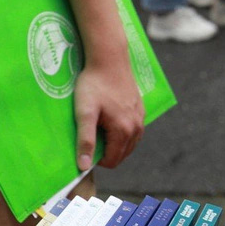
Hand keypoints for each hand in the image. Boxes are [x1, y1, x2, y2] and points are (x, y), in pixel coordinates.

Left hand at [74, 57, 144, 172]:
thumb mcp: (84, 113)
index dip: (96, 159)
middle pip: (122, 154)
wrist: (109, 58)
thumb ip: (85, 140)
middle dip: (107, 151)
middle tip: (91, 135)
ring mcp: (141, 118)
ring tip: (99, 127)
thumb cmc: (94, 84)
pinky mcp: (141, 109)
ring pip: (129, 144)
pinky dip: (123, 132)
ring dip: (115, 142)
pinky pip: (134, 131)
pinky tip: (109, 118)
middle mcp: (137, 127)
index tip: (85, 144)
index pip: (112, 161)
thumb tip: (83, 167)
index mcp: (124, 131)